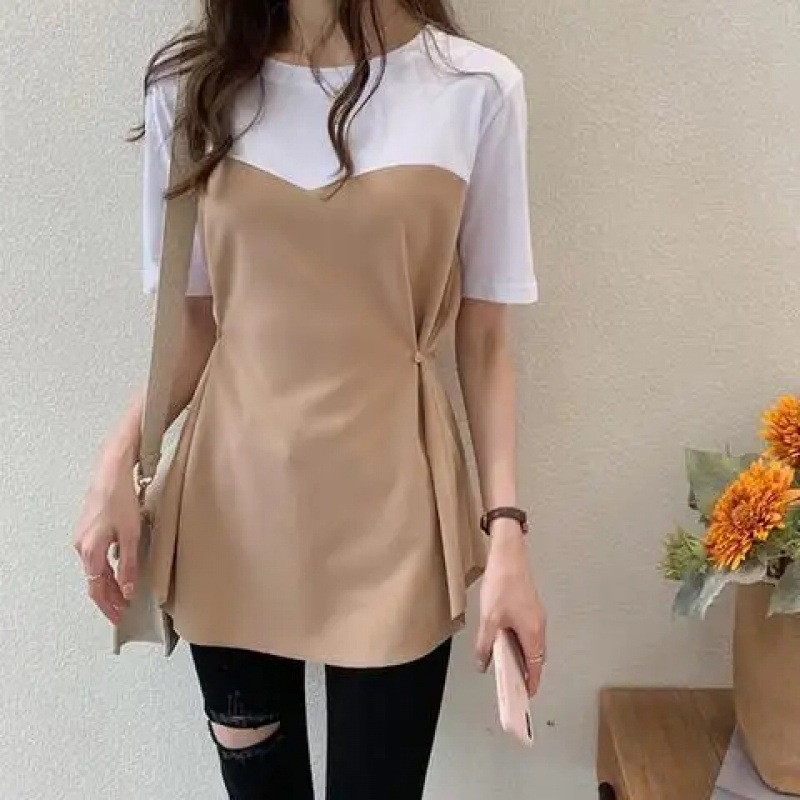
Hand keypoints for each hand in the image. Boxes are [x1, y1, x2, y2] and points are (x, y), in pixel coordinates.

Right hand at [72, 455, 140, 625]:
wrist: (111, 472)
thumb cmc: (121, 498)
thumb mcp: (131, 535)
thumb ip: (129, 565)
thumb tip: (129, 589)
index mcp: (91, 551)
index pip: (97, 588)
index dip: (108, 605)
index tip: (119, 617)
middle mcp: (82, 546)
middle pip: (95, 580)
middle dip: (109, 597)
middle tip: (122, 610)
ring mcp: (83, 537)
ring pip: (94, 568)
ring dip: (108, 583)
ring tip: (123, 593)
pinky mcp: (89, 528)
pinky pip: (95, 556)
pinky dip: (105, 568)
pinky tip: (117, 568)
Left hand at [474, 519, 546, 696]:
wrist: (509, 556)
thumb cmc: (503, 584)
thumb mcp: (489, 618)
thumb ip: (486, 644)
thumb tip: (483, 663)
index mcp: (533, 633)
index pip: (535, 667)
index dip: (531, 683)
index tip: (525, 695)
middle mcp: (539, 626)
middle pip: (536, 657)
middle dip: (526, 672)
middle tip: (513, 684)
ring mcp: (537, 616)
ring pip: (533, 644)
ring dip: (523, 656)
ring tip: (507, 665)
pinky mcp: (531, 607)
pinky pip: (529, 632)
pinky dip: (521, 642)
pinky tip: (505, 640)